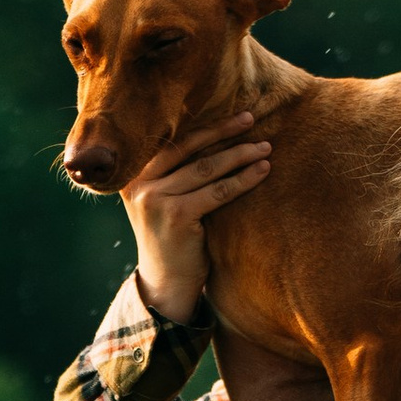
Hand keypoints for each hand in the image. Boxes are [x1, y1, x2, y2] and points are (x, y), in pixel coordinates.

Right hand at [123, 114, 271, 323]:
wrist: (166, 284)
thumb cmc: (174, 240)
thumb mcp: (166, 202)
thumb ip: (177, 175)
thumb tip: (217, 139)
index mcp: (134, 175)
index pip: (174, 142)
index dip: (206, 127)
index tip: (233, 117)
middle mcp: (140, 183)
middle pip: (189, 148)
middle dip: (224, 131)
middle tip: (251, 118)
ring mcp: (156, 199)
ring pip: (207, 168)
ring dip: (240, 154)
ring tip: (265, 147)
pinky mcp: (177, 216)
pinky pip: (218, 191)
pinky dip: (243, 179)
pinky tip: (262, 171)